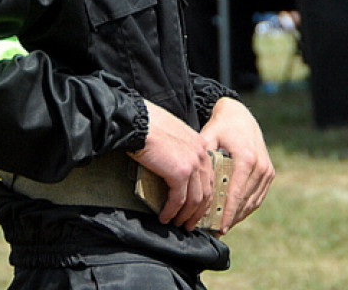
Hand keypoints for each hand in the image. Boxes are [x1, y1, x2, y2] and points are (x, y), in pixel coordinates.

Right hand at [128, 100, 213, 230]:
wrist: (138, 123)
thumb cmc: (150, 127)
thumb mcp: (173, 137)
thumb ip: (180, 152)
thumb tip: (175, 172)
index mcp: (200, 145)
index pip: (209, 177)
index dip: (204, 197)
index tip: (196, 210)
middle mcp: (201, 154)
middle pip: (206, 191)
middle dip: (198, 212)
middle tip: (189, 224)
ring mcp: (193, 164)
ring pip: (195, 199)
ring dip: (185, 216)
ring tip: (176, 225)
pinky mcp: (180, 173)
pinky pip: (179, 199)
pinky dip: (171, 211)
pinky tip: (164, 217)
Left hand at [199, 97, 274, 234]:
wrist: (239, 114)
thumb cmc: (220, 126)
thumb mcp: (208, 138)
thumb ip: (203, 160)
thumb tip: (194, 186)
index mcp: (246, 159)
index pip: (236, 194)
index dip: (228, 213)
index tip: (219, 228)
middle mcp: (260, 165)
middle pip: (245, 200)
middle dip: (232, 218)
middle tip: (216, 231)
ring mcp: (267, 169)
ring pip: (254, 201)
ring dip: (240, 215)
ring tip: (224, 226)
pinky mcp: (269, 171)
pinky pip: (259, 195)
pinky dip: (248, 207)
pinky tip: (235, 215)